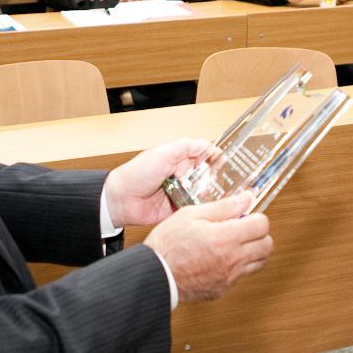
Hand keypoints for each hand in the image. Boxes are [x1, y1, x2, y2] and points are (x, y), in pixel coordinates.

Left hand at [103, 137, 219, 226]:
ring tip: (225, 194)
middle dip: (218, 176)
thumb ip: (185, 147)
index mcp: (178, 158)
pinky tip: (212, 207)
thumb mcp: (162, 154)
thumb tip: (207, 144)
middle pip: (207, 174)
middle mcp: (182, 174)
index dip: (216, 157)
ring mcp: (181, 192)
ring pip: (204, 192)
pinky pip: (195, 208)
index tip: (230, 161)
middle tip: (231, 180)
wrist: (121, 200)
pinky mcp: (179, 208)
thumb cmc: (136, 174)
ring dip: (212, 193)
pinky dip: (202, 207)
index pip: (204, 154)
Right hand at [143, 192, 272, 303]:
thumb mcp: (192, 214)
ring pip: (259, 263)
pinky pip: (241, 276)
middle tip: (244, 229)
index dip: (256, 217)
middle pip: (267, 246)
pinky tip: (220, 258)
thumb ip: (224, 207)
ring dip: (253, 251)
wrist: (154, 275)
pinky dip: (238, 266)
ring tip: (234, 244)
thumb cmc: (168, 244)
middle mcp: (232, 259)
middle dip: (259, 234)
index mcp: (226, 238)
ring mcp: (228, 277)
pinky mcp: (222, 289)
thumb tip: (247, 198)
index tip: (246, 215)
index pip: (262, 225)